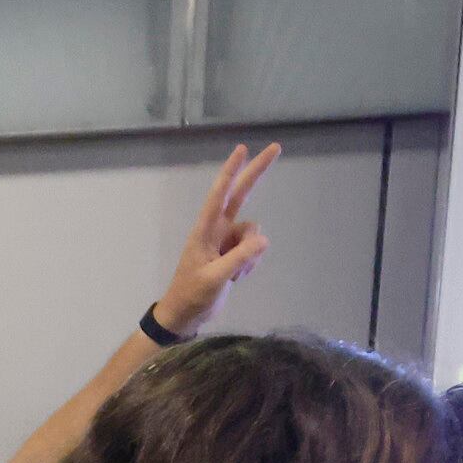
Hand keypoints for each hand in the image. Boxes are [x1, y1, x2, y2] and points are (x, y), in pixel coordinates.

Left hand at [151, 143, 279, 337]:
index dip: (232, 171)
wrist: (186, 315)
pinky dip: (251, 263)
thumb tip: (264, 240)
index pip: (220, 194)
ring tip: (235, 275)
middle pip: (241, 195)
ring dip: (251, 254)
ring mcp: (227, 241)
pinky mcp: (234, 253)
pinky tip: (237, 277)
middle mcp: (217, 230)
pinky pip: (253, 249)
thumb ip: (238, 259)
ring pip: (253, 233)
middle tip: (276, 147)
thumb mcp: (214, 279)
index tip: (243, 149)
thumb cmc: (192, 295)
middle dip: (257, 172)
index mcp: (205, 230)